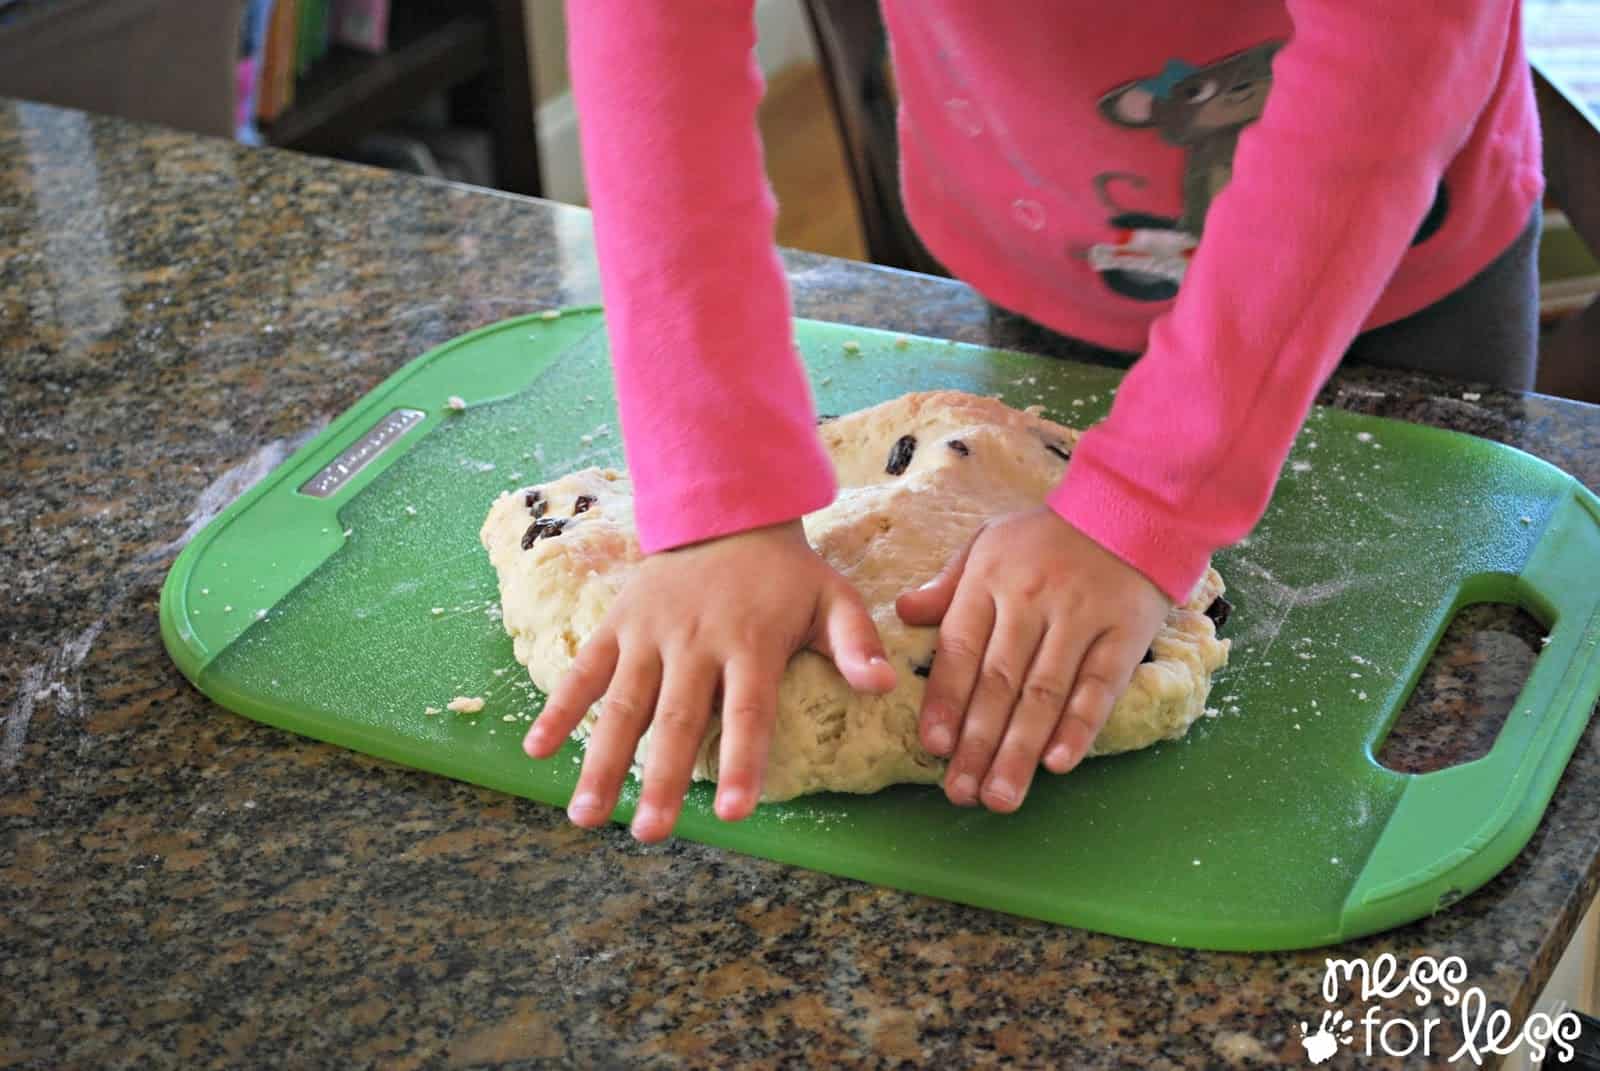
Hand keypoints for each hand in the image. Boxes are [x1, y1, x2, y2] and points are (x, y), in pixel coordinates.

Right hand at [524, 518, 895, 841]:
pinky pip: (583, 671)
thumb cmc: (784, 573)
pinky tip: (537, 753)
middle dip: (661, 778)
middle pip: (676, 719)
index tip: (733, 814)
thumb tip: (884, 686)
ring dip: (602, 761)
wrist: (723, 510)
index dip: (740, 762)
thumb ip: (856, 643)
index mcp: (751, 641)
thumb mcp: (832, 596)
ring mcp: (650, 634)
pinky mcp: (617, 625)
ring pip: (623, 704)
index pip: (748, 711)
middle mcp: (695, 641)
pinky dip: (559, 709)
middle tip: (649, 834)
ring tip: (586, 817)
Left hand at [895, 507, 1169, 812]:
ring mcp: (1079, 617)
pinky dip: (1078, 726)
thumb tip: (905, 614)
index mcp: (989, 580)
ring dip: (1019, 750)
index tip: (934, 747)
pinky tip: (1058, 763)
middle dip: (977, 743)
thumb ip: (949, 585)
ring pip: (1044, 693)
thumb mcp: (989, 544)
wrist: (1130, 508)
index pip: (959, 649)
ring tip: (1000, 796)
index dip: (946, 701)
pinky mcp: (1124, 632)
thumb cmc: (1047, 537)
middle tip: (961, 793)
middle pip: (998, 682)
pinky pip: (1098, 686)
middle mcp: (1030, 600)